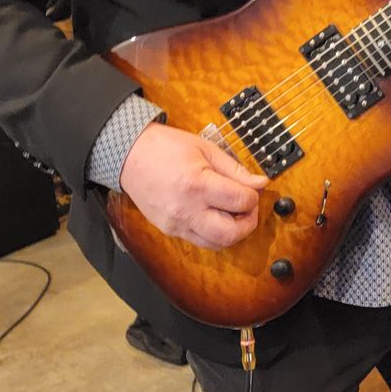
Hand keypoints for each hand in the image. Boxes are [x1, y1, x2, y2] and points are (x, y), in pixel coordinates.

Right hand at [119, 122, 267, 249]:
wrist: (130, 155)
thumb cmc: (167, 147)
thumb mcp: (206, 149)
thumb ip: (235, 170)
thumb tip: (260, 183)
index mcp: (197, 185)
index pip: (240, 202)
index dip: (253, 197)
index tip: (252, 189)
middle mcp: (186, 210)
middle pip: (230, 234)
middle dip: (248, 223)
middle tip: (248, 208)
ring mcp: (176, 224)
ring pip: (216, 244)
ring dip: (232, 233)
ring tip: (233, 213)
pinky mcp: (170, 230)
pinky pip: (199, 241)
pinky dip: (214, 233)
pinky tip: (215, 216)